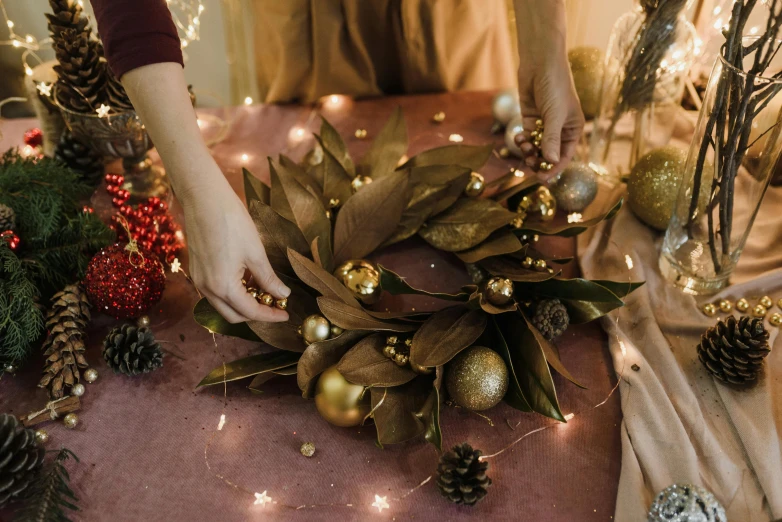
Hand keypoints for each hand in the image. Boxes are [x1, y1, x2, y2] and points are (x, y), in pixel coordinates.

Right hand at [180, 173, 289, 323]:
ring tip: (264, 292)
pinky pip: (215, 292)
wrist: (203, 198)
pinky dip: (232, 293)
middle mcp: (207, 288)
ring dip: (243, 305)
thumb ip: (268, 278)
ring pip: (223, 305)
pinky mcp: (197, 270)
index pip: (250, 312)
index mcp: (223, 286)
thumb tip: (282, 295)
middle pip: (233, 315)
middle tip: (276, 305)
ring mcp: (199, 280)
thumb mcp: (256, 253)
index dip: (270, 316)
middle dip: (255, 314)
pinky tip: (247, 281)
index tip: (286, 314)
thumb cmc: (231, 222)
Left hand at [515, 50, 584, 177]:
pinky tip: (520, 136)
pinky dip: (522, 139)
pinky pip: (526, 136)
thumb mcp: (554, 115)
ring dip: (528, 150)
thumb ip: (552, 139)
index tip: (541, 178)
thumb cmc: (555, 86)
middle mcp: (559, 130)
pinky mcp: (530, 119)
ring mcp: (543, 125)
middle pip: (548, 155)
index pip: (564, 156)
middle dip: (538, 160)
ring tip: (524, 146)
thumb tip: (551, 162)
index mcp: (572, 130)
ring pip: (535, 147)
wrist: (540, 63)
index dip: (553, 169)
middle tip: (528, 164)